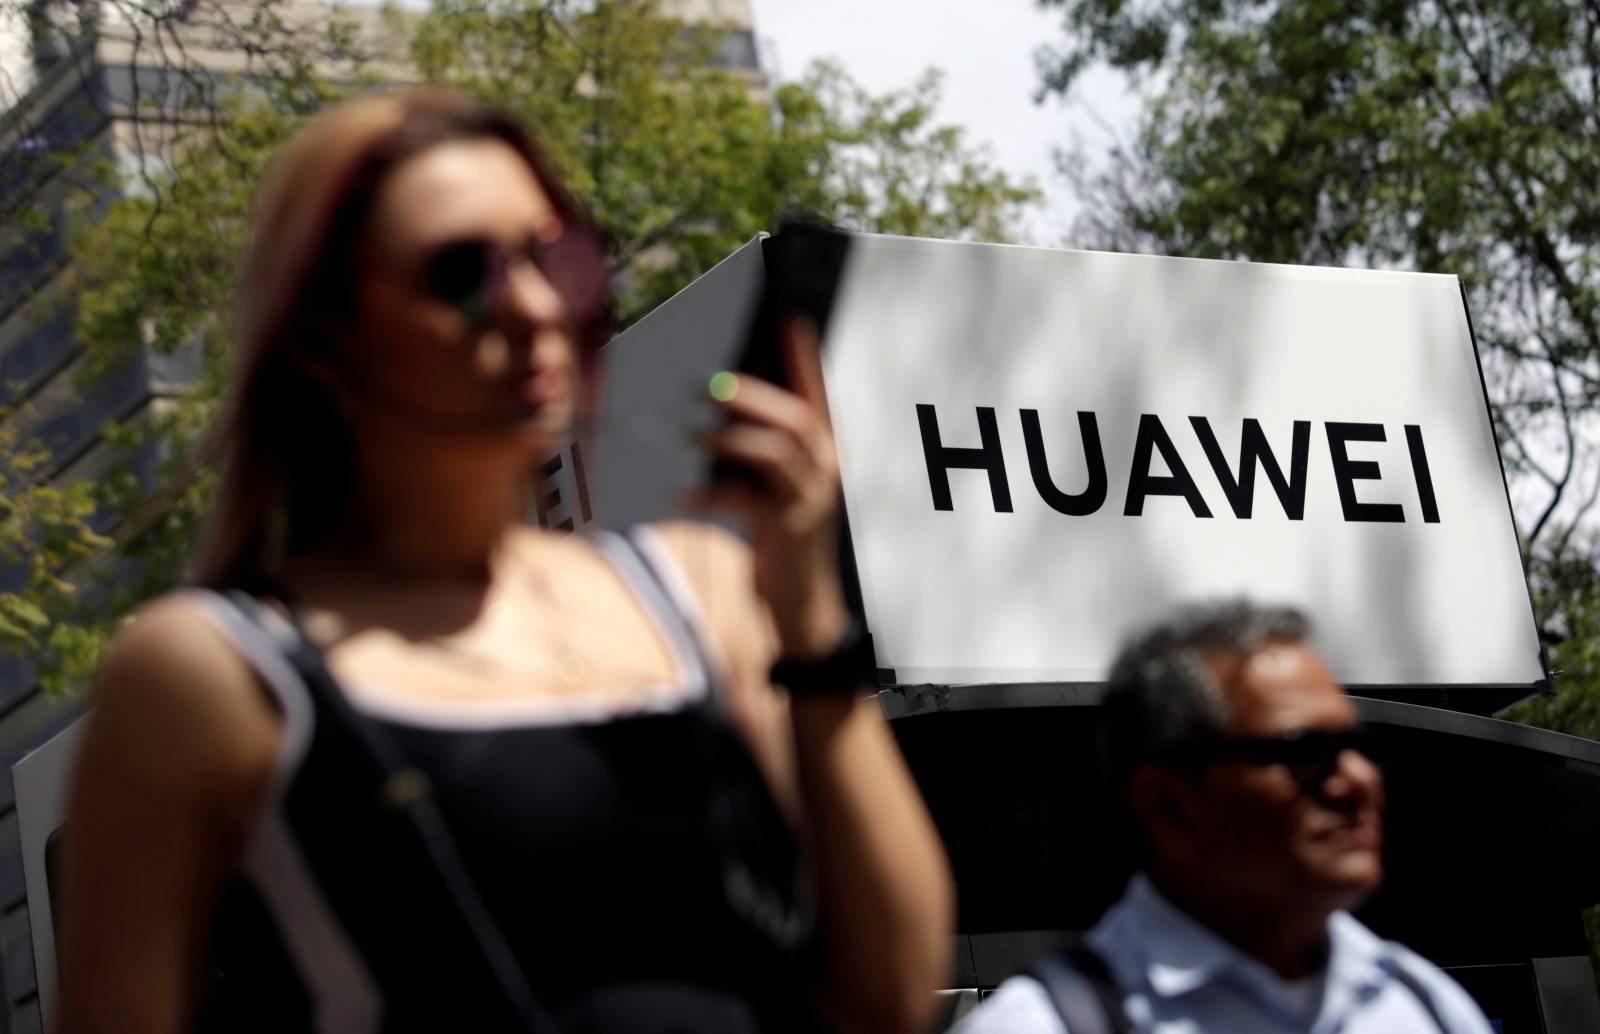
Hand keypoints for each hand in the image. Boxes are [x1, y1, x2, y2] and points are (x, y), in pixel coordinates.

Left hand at [694, 317, 847, 658]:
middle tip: (708, 387)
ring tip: (690, 439)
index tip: (790, 317)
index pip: (818, 394)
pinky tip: (683, 496)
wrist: (799, 601)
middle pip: (794, 419)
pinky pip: (746, 498)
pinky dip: (711, 493)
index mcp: (826, 452)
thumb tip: (717, 404)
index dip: (804, 358)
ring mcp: (811, 500)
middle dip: (751, 397)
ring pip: (773, 453)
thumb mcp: (777, 489)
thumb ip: (761, 451)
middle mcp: (826, 470)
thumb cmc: (780, 535)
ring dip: (726, 441)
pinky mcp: (789, 529)